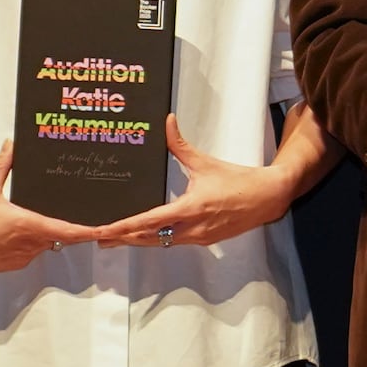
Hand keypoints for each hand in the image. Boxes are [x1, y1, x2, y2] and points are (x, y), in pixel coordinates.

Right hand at [0, 144, 100, 273]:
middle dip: (75, 226)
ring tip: (42, 216)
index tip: (107, 229)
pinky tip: (23, 230)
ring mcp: (24, 256)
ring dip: (51, 231)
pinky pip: (34, 250)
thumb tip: (12, 143)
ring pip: (48, 242)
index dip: (90, 231)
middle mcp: (30, 243)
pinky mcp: (16, 264)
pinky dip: (36, 240)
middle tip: (87, 214)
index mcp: (27, 224)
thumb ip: (3, 166)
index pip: (69, 231)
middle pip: (63, 235)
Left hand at [97, 118, 297, 247]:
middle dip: (121, 238)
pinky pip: (174, 242)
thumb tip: (167, 123)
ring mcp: (198, 237)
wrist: (268, 198)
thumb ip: (181, 145)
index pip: (148, 222)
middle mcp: (192, 227)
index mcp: (190, 208)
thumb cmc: (240, 181)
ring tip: (113, 239)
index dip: (122, 227)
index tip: (103, 230)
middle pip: (148, 239)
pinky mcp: (204, 240)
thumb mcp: (206, 163)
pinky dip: (156, 240)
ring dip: (136, 241)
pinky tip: (144, 236)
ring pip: (159, 243)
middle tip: (97, 237)